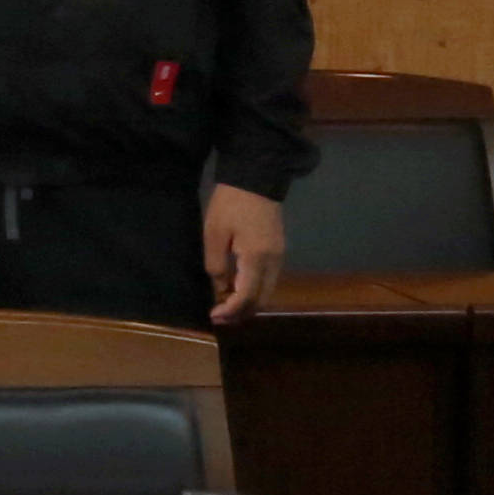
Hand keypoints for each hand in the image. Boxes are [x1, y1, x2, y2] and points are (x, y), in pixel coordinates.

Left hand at [204, 185, 289, 322]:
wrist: (256, 177)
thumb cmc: (231, 204)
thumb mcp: (215, 233)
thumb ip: (216, 265)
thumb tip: (220, 290)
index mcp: (257, 258)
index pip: (247, 297)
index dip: (230, 311)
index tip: (213, 316)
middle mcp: (274, 262)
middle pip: (262, 299)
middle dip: (241, 312)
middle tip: (219, 317)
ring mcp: (280, 256)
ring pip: (267, 291)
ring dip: (248, 303)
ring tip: (225, 306)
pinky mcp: (279, 250)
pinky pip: (269, 280)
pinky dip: (254, 290)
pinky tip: (237, 289)